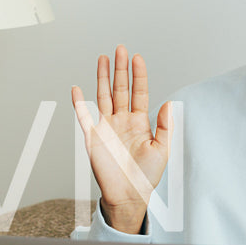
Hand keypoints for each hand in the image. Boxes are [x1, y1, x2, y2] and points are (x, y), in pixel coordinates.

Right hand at [71, 45, 172, 232]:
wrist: (129, 195)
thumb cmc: (147, 176)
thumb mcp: (163, 150)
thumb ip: (165, 126)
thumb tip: (169, 103)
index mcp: (139, 123)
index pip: (139, 93)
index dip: (138, 76)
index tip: (138, 58)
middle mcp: (122, 121)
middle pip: (120, 89)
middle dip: (120, 69)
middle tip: (120, 49)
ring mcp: (106, 127)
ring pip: (103, 96)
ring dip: (102, 78)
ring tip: (103, 58)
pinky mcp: (93, 138)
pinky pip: (84, 117)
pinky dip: (79, 103)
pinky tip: (77, 89)